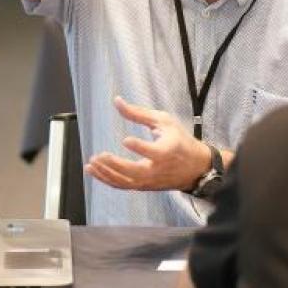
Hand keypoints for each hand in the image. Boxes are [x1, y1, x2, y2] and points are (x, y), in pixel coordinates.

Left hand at [85, 97, 210, 191]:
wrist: (195, 167)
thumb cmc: (179, 140)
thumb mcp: (164, 121)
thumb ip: (139, 113)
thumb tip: (117, 101)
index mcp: (167, 151)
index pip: (152, 152)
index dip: (140, 147)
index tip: (126, 140)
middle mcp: (158, 169)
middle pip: (135, 172)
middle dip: (116, 165)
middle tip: (99, 155)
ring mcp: (150, 181)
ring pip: (126, 182)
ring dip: (106, 174)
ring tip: (91, 164)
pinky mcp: (144, 187)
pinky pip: (123, 186)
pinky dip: (107, 180)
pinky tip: (95, 171)